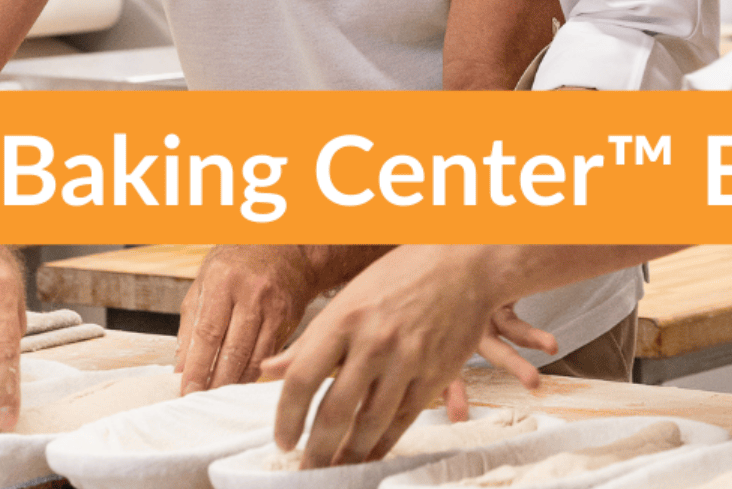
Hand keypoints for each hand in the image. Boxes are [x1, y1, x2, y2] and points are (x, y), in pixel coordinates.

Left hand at [175, 246, 319, 394]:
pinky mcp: (290, 319)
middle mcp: (251, 293)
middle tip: (201, 402)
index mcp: (222, 281)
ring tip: (219, 397)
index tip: (187, 391)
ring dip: (235, 383)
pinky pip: (269, 355)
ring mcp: (274, 307)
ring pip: (254, 358)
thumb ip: (190, 325)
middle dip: (215, 382)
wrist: (286, 247)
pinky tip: (240, 382)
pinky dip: (253, 373)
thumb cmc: (238, 263)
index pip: (207, 334)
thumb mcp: (205, 282)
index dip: (196, 368)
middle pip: (233, 351)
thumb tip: (180, 367)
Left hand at [263, 247, 556, 467]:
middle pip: (335, 410)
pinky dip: (384, 444)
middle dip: (317, 449)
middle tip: (305, 471)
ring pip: (371, 422)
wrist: (463, 263)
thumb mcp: (347, 297)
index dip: (287, 417)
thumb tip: (268, 369)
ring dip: (350, 454)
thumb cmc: (400, 275)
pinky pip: (404, 419)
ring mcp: (407, 359)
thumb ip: (308, 340)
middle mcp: (373, 341)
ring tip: (334, 471)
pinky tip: (370, 456)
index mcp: (343, 318)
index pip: (302, 378)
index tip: (283, 440)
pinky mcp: (435, 373)